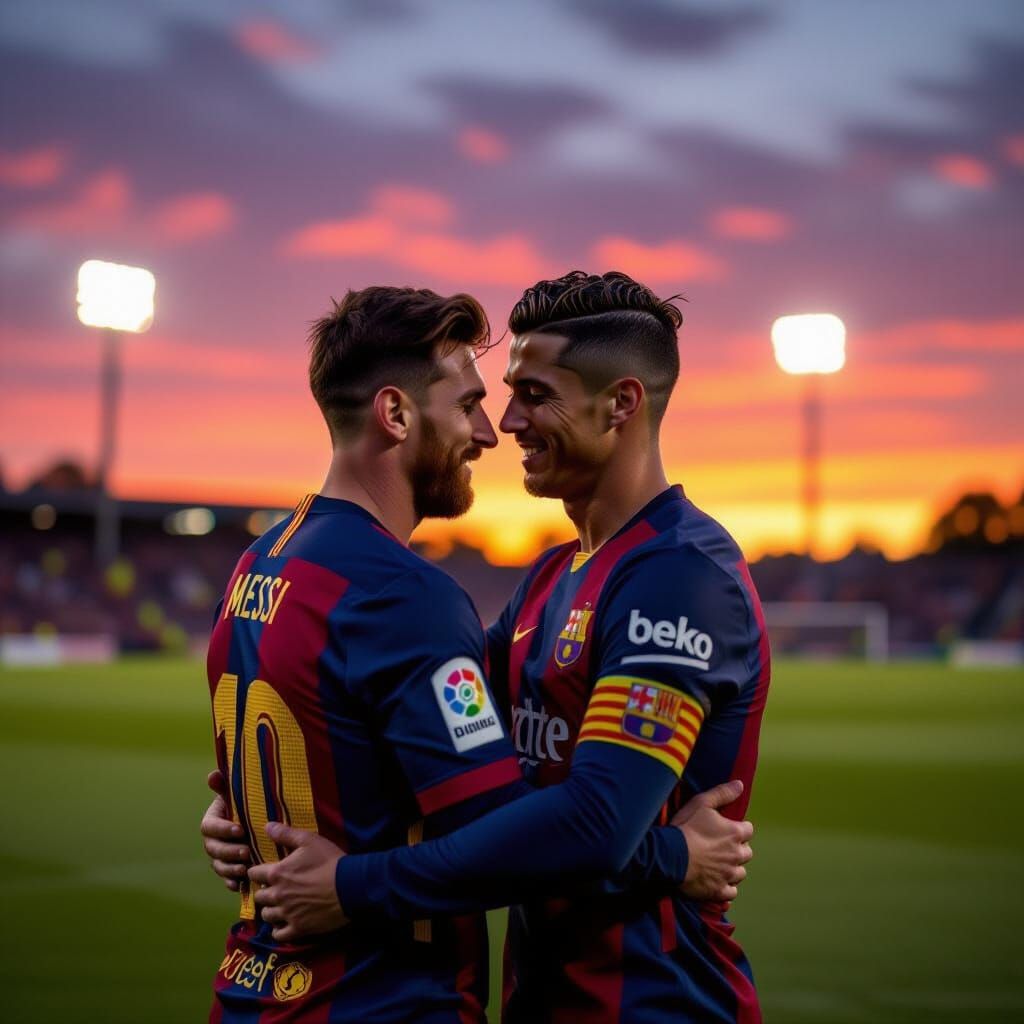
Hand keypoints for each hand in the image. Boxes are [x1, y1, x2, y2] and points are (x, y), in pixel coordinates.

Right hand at [200, 769, 249, 890]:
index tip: (240, 830)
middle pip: (213, 849)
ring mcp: (220, 857)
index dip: (223, 829)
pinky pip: (227, 880)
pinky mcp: (230, 870)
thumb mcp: (238, 794)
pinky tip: (240, 886)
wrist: (259, 822)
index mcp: (212, 821)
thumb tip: (213, 774)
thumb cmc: (248, 804)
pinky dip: (232, 883)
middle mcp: (213, 841)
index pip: (209, 827)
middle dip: (229, 851)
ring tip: (246, 868)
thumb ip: (225, 786)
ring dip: (230, 869)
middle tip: (246, 851)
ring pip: (219, 866)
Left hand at [248, 823, 348, 941]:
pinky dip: (278, 930)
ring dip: (270, 910)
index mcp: (277, 873)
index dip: (258, 871)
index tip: (266, 872)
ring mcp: (287, 914)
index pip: (253, 874)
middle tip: (275, 888)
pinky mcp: (298, 928)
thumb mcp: (309, 840)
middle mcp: (277, 895)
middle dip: (264, 891)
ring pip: (266, 915)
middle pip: (259, 896)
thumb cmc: (329, 861)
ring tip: (280, 905)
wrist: (350, 886)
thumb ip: (286, 834)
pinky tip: (285, 923)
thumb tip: (267, 825)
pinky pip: (278, 934)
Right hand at [672, 779, 752, 902]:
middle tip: (719, 846)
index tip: (724, 829)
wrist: (669, 855)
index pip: (747, 830)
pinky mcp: (718, 891)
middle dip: (737, 849)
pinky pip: (731, 892)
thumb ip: (723, 793)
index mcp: (735, 833)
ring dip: (732, 868)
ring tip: (717, 864)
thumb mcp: (701, 803)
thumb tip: (740, 785)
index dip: (736, 828)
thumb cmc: (685, 827)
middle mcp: (736, 855)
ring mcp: (728, 875)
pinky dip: (726, 888)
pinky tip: (716, 882)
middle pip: (746, 853)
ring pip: (740, 873)